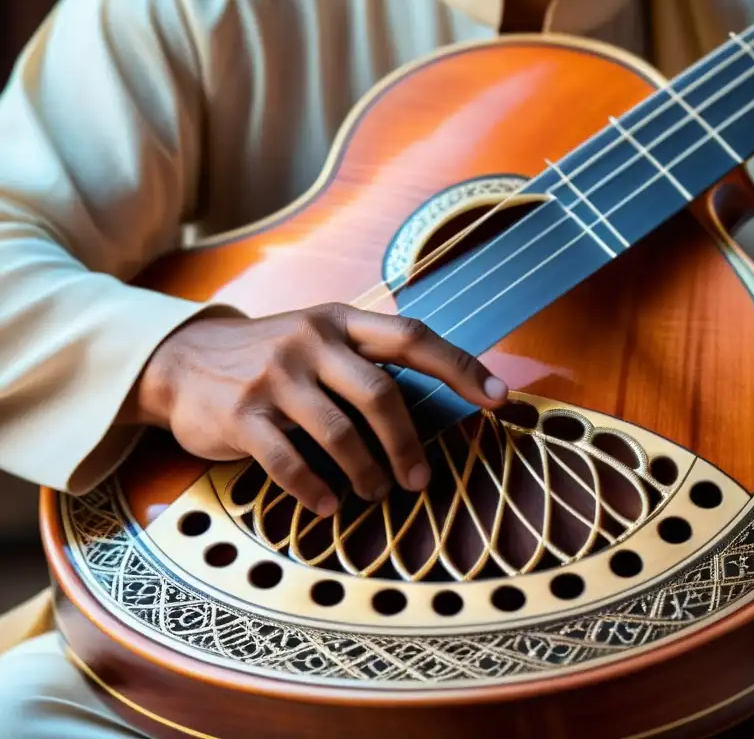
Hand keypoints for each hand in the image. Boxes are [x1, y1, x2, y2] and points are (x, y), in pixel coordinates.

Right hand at [128, 304, 507, 514]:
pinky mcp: (242, 415)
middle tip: (420, 480)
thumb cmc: (267, 358)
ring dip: (367, 474)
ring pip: (340, 434)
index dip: (460, 366)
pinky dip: (315, 491)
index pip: (412, 337)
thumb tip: (428, 405)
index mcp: (338, 320)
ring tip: (377, 494)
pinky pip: (289, 463)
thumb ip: (362, 360)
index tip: (500, 397)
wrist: (179, 361)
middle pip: (381, 394)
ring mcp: (274, 377)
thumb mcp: (315, 338)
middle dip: (409, 444)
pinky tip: (329, 507)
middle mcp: (310, 341)